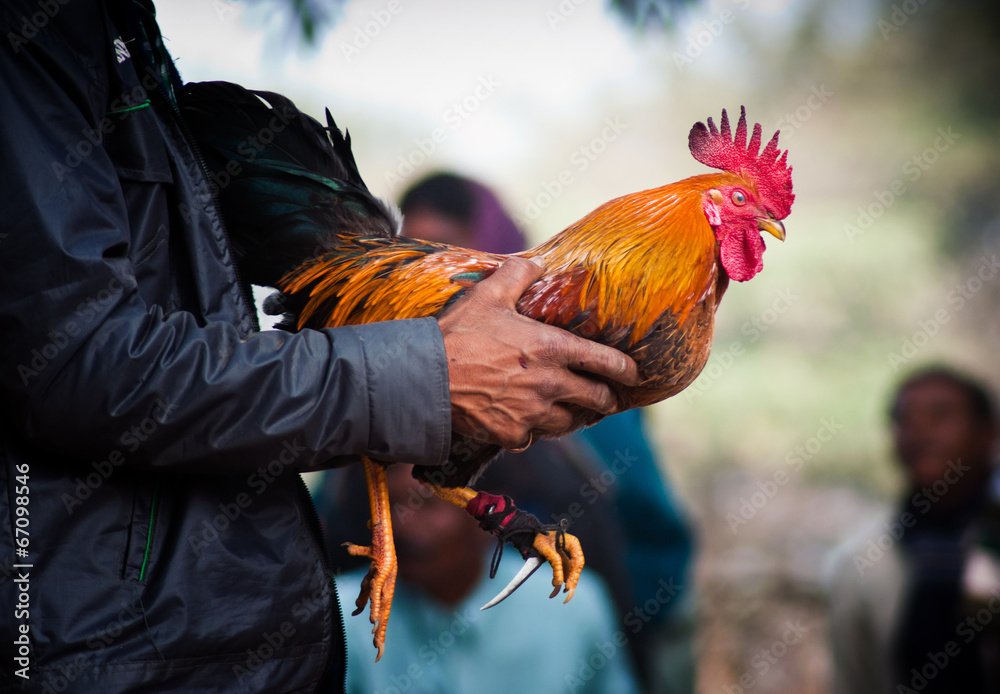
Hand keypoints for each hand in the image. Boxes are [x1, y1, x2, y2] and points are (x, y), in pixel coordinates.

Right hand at [436, 257, 638, 449]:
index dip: (626, 370)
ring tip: (567, 410)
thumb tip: (538, 262)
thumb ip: (519, 274)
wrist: (425, 376)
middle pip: (596, 399)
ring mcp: (531, 413)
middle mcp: (550, 384)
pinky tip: (522, 421)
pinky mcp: (511, 435)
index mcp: (552, 348)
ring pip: (567, 423)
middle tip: (606, 398)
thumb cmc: (459, 333)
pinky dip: (530, 431)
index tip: (633, 374)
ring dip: (569, 416)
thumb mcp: (490, 293)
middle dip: (605, 399)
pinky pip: (531, 438)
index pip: (606, 362)